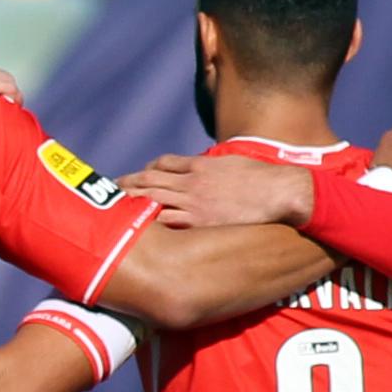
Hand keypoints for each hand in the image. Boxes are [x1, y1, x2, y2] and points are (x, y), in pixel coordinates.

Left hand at [125, 152, 314, 227]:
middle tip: (111, 190)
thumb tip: (212, 170)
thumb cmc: (263, 178)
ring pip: (152, 198)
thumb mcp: (234, 163)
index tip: (135, 176)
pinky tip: (135, 228)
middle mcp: (191, 181)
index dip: (146, 170)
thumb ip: (217, 166)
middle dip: (129, 184)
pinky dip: (149, 222)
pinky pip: (167, 220)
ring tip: (113, 209)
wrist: (280, 191)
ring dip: (132, 202)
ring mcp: (194, 201)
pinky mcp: (200, 220)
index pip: (163, 163)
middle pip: (150, 179)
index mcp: (200, 165)